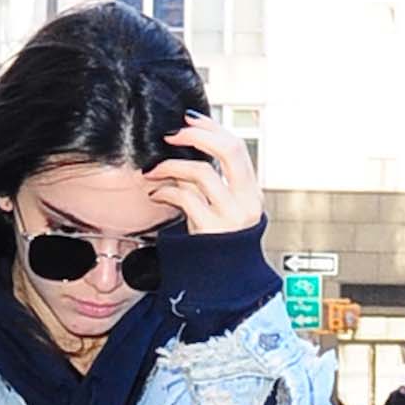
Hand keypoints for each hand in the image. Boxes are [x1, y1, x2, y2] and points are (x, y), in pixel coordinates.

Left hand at [144, 111, 261, 236]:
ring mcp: (231, 217)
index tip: (188, 119)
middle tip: (171, 134)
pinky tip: (155, 193)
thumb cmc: (217, 245)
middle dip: (197, 135)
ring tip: (152, 171)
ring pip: (201, 173)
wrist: (223, 285)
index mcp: (251, 192)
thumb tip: (185, 147)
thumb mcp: (222, 210)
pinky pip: (184, 198)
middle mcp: (246, 202)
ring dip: (170, 166)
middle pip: (229, 150)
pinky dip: (165, 191)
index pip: (236, 147)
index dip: (211, 128)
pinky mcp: (210, 231)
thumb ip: (211, 182)